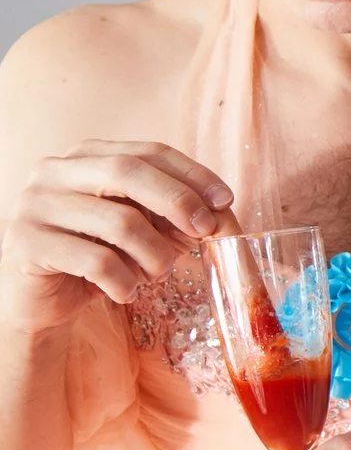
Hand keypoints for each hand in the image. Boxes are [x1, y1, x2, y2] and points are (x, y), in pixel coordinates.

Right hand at [1, 140, 232, 332]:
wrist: (40, 298)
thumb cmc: (98, 255)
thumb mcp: (143, 229)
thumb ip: (177, 215)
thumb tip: (224, 215)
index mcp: (85, 156)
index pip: (148, 151)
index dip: (192, 174)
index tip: (225, 200)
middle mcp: (54, 172)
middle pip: (128, 171)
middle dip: (177, 201)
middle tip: (204, 231)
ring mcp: (35, 206)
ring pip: (118, 222)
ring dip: (154, 255)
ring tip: (155, 273)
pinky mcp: (27, 244)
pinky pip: (97, 262)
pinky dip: (125, 281)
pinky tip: (126, 291)